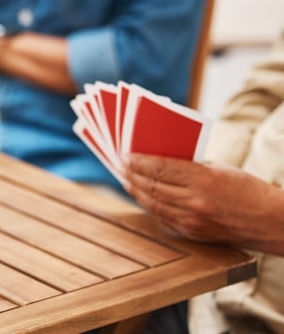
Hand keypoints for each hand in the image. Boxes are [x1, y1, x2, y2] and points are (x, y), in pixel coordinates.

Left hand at [123, 153, 283, 250]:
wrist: (271, 223)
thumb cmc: (249, 190)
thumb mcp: (222, 170)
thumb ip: (191, 167)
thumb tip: (161, 163)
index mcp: (204, 180)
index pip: (161, 169)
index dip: (139, 162)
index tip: (125, 155)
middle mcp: (195, 202)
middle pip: (152, 187)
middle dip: (132, 175)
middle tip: (120, 166)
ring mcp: (192, 221)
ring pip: (153, 204)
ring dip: (136, 191)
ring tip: (126, 180)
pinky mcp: (192, 234)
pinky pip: (163, 217)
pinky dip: (150, 205)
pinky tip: (142, 197)